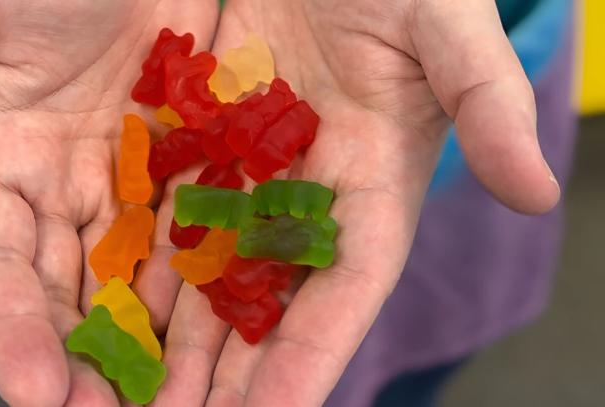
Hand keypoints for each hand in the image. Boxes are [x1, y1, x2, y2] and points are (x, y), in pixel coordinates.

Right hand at [0, 0, 216, 404]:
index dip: (10, 332)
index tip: (35, 394)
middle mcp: (61, 192)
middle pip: (69, 295)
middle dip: (89, 364)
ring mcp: (126, 187)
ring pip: (138, 282)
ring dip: (156, 346)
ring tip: (179, 402)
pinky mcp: (184, 171)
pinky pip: (196, 240)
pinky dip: (208, 289)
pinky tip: (227, 332)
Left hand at [149, 0, 559, 405]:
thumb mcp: (447, 33)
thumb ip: (486, 104)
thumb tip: (540, 190)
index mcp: (374, 190)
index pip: (343, 293)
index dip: (309, 358)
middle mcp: (307, 203)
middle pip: (268, 306)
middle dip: (228, 376)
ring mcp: (250, 179)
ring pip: (208, 276)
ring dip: (174, 340)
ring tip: (137, 396)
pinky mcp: (202, 145)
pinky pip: (169, 217)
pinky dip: (142, 269)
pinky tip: (111, 312)